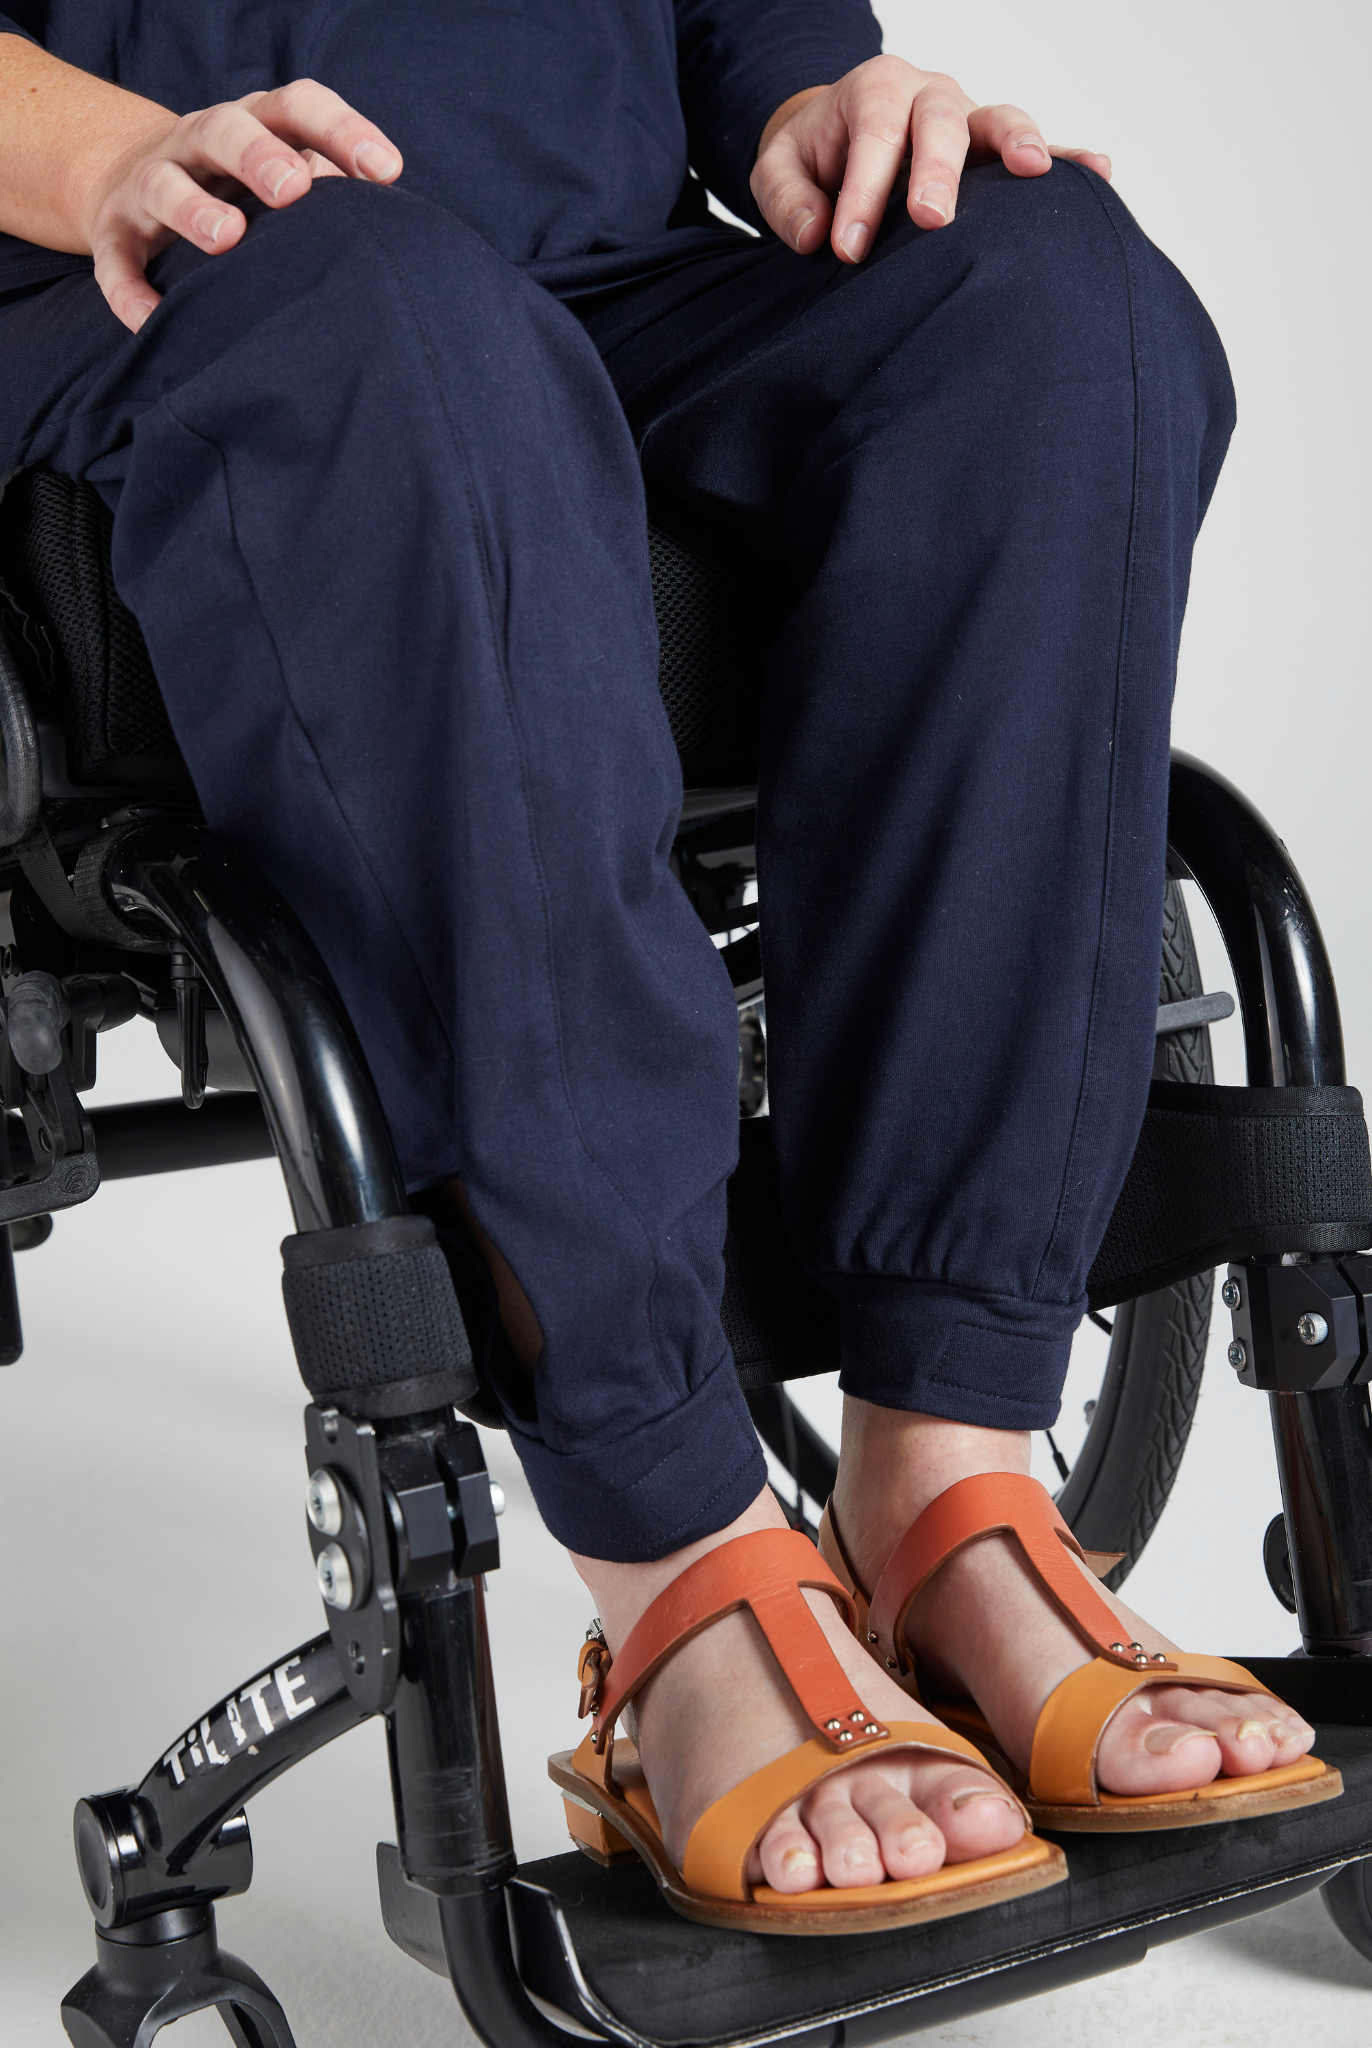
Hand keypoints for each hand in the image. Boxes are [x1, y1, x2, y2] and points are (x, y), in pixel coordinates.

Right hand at [76, 78, 402, 332]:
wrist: (134, 183)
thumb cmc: (241, 190)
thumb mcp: (285, 176)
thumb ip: (330, 193)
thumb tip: (394, 235)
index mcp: (255, 124)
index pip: (298, 106)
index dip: (342, 130)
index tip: (386, 170)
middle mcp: (199, 142)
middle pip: (225, 130)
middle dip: (260, 155)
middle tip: (296, 190)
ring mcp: (150, 183)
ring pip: (164, 184)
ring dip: (193, 208)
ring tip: (228, 238)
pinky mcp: (113, 231)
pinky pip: (115, 259)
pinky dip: (129, 289)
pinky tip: (153, 319)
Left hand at [751, 56, 1110, 262]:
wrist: (843, 135)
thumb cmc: (816, 157)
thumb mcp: (779, 170)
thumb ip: (786, 198)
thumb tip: (815, 235)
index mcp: (875, 90)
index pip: (874, 137)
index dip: (863, 194)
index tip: (848, 248)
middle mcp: (929, 94)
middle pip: (940, 123)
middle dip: (938, 171)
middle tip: (931, 219)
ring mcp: (969, 118)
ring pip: (997, 121)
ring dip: (1017, 145)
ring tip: (1034, 171)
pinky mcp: (995, 148)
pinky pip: (1038, 147)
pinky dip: (1069, 157)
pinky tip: (1100, 171)